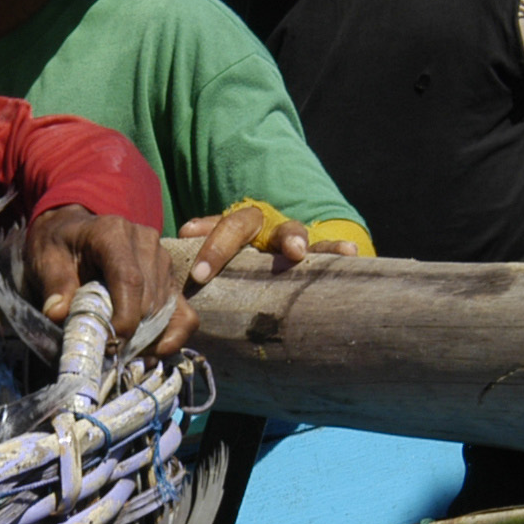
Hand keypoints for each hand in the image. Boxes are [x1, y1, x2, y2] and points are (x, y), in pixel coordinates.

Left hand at [28, 204, 193, 356]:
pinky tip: (149, 352)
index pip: (130, 280)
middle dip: (132, 335)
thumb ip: (54, 285)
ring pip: (166, 312)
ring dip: (147, 339)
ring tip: (121, 352)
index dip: (125, 317)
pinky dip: (172, 338)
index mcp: (113, 233)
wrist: (75, 231)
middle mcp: (146, 243)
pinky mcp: (171, 279)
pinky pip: (185, 315)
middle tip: (107, 355)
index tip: (111, 346)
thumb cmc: (60, 246)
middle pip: (150, 300)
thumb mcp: (46, 260)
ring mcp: (163, 261)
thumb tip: (59, 314)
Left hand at [177, 201, 360, 284]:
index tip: (197, 272)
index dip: (206, 244)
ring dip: (291, 238)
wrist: (287, 262)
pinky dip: (338, 250)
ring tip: (297, 252)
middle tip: (213, 270)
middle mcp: (259, 226)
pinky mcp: (317, 250)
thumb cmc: (245, 272)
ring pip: (289, 229)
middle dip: (226, 244)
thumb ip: (204, 273)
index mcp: (233, 228)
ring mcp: (289, 235)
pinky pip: (327, 249)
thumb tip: (173, 299)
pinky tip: (350, 254)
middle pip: (240, 223)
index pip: (215, 227)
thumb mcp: (225, 267)